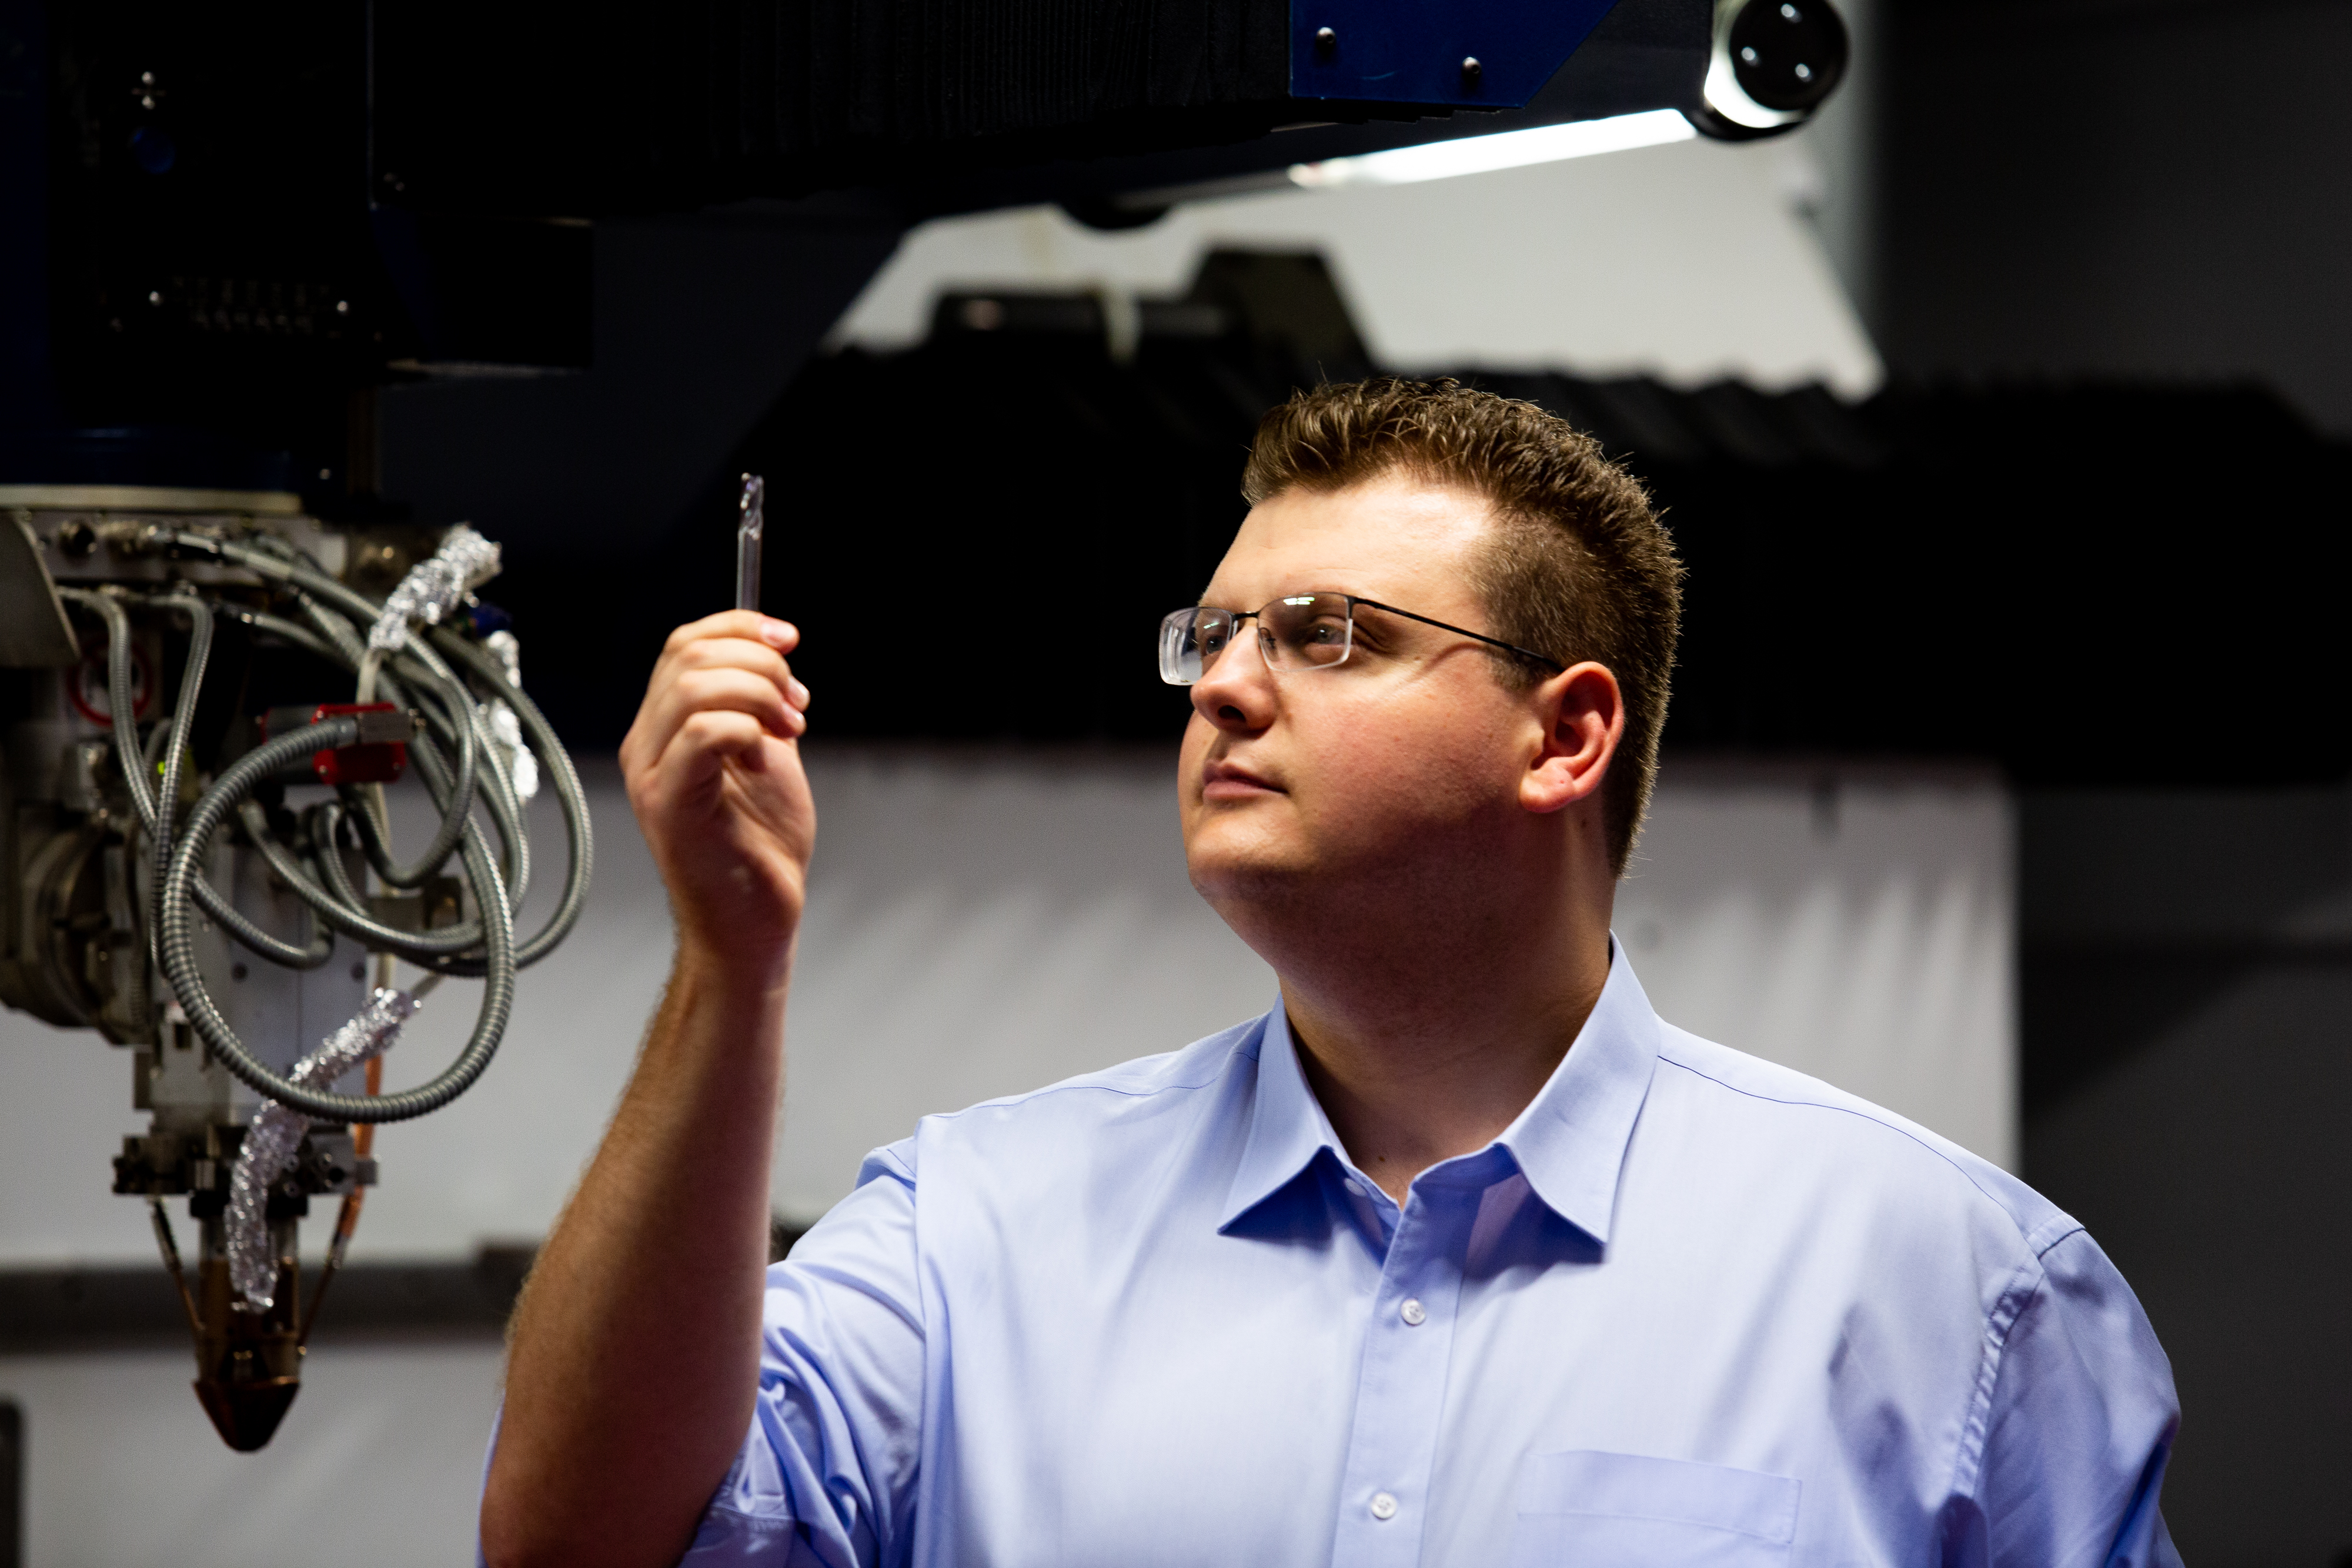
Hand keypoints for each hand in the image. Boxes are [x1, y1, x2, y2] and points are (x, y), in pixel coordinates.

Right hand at [619, 612, 814, 983]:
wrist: (756, 920)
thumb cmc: (761, 846)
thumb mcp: (766, 754)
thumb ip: (759, 705)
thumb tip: (775, 652)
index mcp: (664, 729)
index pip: (684, 644)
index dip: (740, 627)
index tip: (789, 639)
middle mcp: (647, 747)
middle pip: (688, 655)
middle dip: (759, 662)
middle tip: (796, 703)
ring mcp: (652, 776)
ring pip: (693, 687)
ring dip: (758, 693)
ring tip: (789, 728)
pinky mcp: (670, 806)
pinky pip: (702, 735)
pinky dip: (746, 730)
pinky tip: (766, 756)